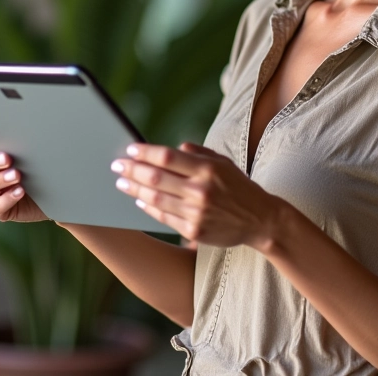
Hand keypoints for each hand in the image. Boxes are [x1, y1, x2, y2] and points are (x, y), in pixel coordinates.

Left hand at [110, 142, 282, 248]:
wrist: (260, 219)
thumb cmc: (239, 186)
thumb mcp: (223, 162)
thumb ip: (198, 153)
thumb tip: (172, 147)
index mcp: (207, 169)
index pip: (168, 157)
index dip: (145, 152)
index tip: (130, 149)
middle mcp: (200, 190)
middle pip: (156, 178)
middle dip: (132, 170)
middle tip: (116, 165)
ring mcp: (196, 212)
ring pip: (155, 199)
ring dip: (134, 189)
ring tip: (121, 183)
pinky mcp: (194, 230)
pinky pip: (164, 217)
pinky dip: (148, 208)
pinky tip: (138, 200)